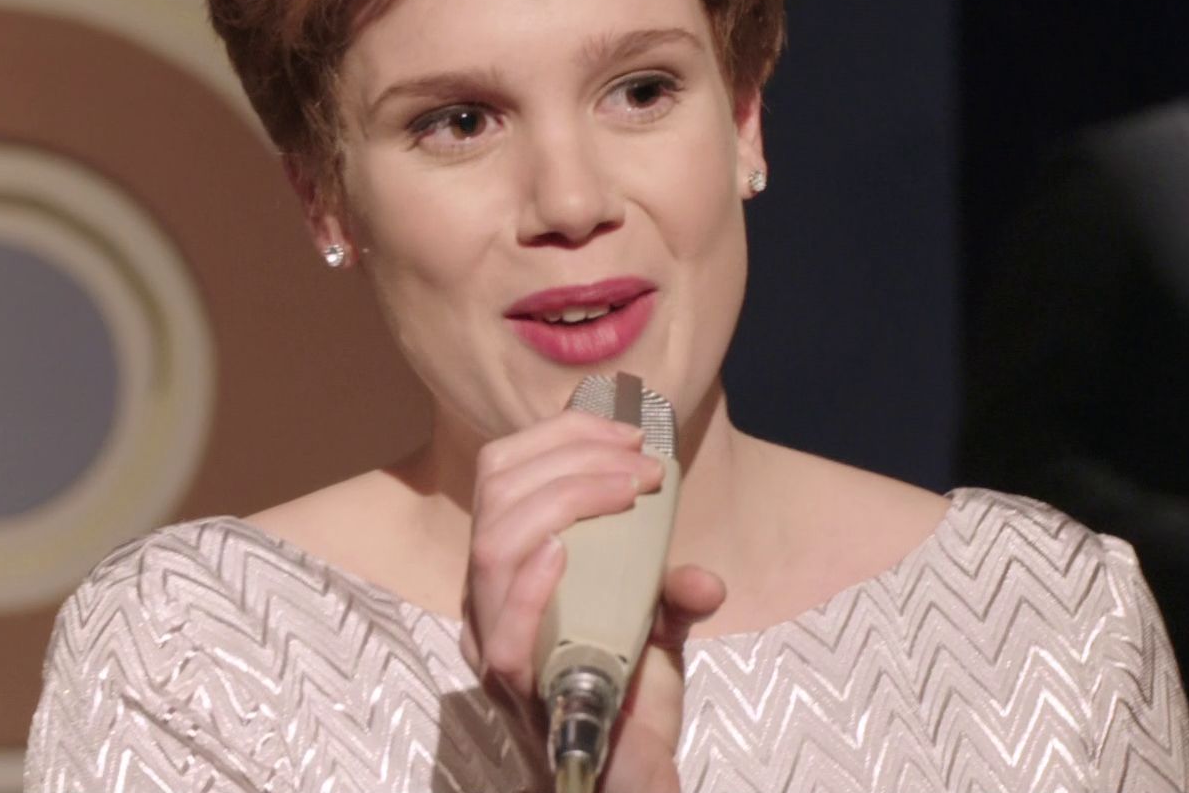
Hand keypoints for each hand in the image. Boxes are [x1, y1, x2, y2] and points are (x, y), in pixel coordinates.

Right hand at [457, 411, 724, 792]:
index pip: (501, 475)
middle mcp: (485, 600)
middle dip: (569, 460)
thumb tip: (703, 580)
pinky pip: (505, 633)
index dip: (556, 438)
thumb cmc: (627, 694)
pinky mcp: (516, 689)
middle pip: (497, 498)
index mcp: (505, 568)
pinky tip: (563, 550)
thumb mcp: (655, 622)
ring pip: (495, 547)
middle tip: (638, 462)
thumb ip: (670, 591)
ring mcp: (494, 644)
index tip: (624, 431)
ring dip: (565, 502)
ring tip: (624, 489)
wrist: (627, 777)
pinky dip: (531, 584)